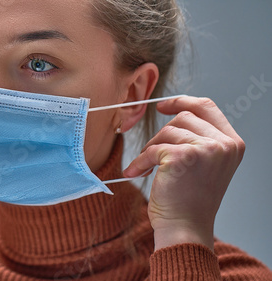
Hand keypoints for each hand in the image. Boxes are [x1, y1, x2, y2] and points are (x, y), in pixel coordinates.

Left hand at [123, 97, 244, 250]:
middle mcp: (224, 145)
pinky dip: (141, 161)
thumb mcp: (205, 163)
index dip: (182, 101)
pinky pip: (153, 149)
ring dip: (151, 148)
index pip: (207, 107)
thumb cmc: (189, 199)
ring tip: (147, 168)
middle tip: (152, 155)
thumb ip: (199, 138)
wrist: (185, 227)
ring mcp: (206, 149)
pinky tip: (136, 172)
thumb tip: (175, 111)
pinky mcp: (183, 157)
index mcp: (232, 144)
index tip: (163, 105)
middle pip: (183, 117)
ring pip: (167, 131)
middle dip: (162, 134)